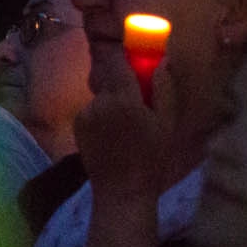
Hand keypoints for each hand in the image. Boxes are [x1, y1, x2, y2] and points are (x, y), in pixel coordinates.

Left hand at [76, 49, 166, 199]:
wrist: (122, 192)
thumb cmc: (152, 157)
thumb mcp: (167, 121)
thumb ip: (163, 87)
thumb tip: (163, 60)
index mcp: (123, 98)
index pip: (118, 61)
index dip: (127, 54)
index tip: (139, 56)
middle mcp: (99, 102)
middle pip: (110, 76)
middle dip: (124, 80)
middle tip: (140, 96)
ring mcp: (85, 114)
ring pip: (102, 92)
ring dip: (114, 96)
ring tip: (129, 118)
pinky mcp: (78, 125)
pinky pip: (94, 107)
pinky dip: (104, 110)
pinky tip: (115, 129)